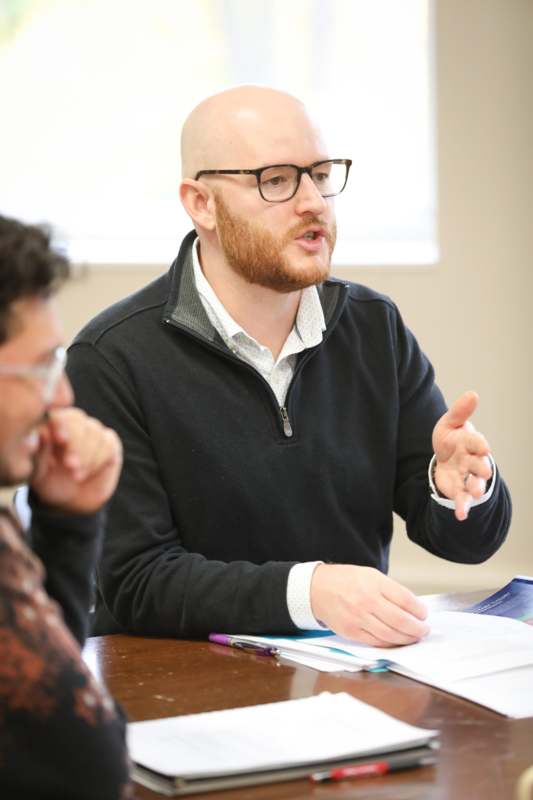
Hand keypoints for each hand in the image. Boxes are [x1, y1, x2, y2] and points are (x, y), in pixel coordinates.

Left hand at [30, 408, 122, 513]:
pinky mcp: (110, 442)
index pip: (57, 414)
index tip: (60, 440)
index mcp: (51, 425)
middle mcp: (73, 422)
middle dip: (75, 444)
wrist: (71, 501)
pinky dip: (98, 460)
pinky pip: (108, 444)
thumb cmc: (49, 482)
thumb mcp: (39, 471)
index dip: (60, 424)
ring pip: (94, 432)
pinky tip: (87, 473)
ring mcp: (93, 430)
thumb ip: (39, 452)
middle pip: (78, 420)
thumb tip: (41, 433)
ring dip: (86, 456)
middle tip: (70, 466)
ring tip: (76, 476)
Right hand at [310, 564, 428, 646]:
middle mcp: (366, 601)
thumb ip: (390, 590)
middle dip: (418, 629)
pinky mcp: (351, 632)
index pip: (406, 600)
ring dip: (407, 639)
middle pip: (401, 621)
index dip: (419, 610)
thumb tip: (412, 608)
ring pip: (390, 635)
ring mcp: (358, 618)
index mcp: (374, 583)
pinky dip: (390, 644)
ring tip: (413, 637)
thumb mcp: (370, 575)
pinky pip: (376, 642)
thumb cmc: (345, 580)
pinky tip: (396, 640)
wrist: (316, 588)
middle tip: (423, 630)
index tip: (423, 614)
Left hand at [432, 391, 492, 520]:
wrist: (445, 458)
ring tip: (475, 493)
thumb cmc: (451, 439)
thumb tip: (472, 394)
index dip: (479, 444)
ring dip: (475, 488)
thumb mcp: (450, 424)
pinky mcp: (460, 490)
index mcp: (471, 442)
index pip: (476, 442)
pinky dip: (463, 507)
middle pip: (479, 465)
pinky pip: (463, 500)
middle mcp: (473, 461)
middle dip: (481, 468)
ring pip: (474, 483)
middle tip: (484, 471)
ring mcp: (467, 477)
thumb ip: (460, 412)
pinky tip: (460, 515)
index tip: (483, 447)